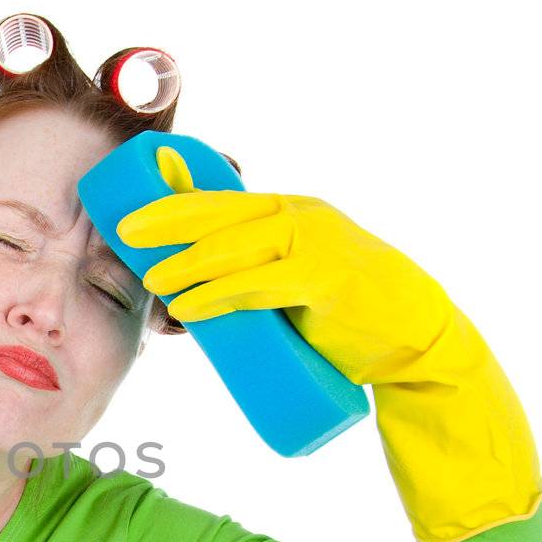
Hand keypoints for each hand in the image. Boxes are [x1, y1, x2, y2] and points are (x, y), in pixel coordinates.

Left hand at [118, 146, 541, 541]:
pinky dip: (221, 295)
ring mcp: (316, 245)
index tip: (133, 214)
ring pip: (236, 247)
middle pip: (221, 213)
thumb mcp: (293, 284)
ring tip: (152, 280)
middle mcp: (301, 217)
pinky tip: (189, 307)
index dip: (175, 202)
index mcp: (289, 213)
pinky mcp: (327, 280)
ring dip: (188, 263)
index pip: (222, 200)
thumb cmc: (347, 317)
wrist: (416, 341)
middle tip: (125, 232)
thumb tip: (189, 298)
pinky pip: (262, 284)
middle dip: (169, 219)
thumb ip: (254, 278)